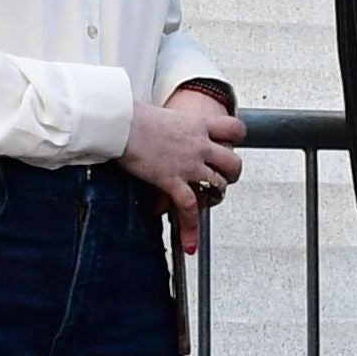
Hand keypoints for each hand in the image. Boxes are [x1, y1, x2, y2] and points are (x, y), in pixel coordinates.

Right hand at [117, 85, 243, 230]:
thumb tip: (161, 127)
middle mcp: (199, 144)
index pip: (233, 129)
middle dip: (231, 173)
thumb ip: (171, 124)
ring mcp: (188, 164)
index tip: (229, 143)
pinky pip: (190, 207)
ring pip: (218, 185)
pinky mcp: (172, 180)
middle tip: (223, 177)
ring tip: (207, 201)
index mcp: (198, 123)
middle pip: (233, 162)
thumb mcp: (162, 114)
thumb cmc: (133, 116)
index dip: (235, 137)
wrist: (121, 122)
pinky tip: (190, 241)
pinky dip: (191, 227)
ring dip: (214, 196)